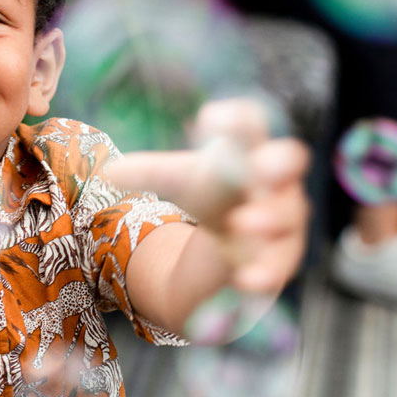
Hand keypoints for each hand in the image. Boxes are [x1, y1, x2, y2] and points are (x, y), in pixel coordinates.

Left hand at [106, 99, 310, 296]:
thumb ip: (149, 173)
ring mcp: (283, 220)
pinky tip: (247, 278)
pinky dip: (264, 272)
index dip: (237, 119)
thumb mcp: (180, 182)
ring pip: (285, 217)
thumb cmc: (213, 198)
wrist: (234, 247)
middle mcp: (275, 181)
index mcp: (250, 151)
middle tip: (262, 166)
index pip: (251, 123)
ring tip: (241, 222)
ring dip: (266, 219)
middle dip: (279, 163)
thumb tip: (108, 171)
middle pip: (289, 162)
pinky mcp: (280, 260)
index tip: (210, 119)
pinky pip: (278, 265)